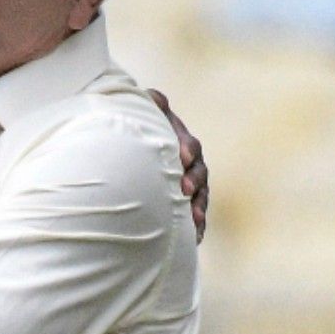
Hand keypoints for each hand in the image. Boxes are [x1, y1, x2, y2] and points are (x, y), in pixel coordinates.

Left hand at [149, 89, 208, 242]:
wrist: (134, 160)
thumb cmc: (138, 133)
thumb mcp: (144, 116)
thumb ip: (152, 105)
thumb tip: (153, 95)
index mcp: (181, 143)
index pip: (188, 145)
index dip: (187, 149)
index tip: (183, 157)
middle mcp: (191, 166)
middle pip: (199, 173)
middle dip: (193, 181)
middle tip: (184, 190)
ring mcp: (191, 187)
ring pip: (200, 197)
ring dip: (198, 207)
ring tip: (194, 219)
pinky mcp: (188, 207)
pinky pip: (197, 218)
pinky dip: (198, 227)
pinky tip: (196, 238)